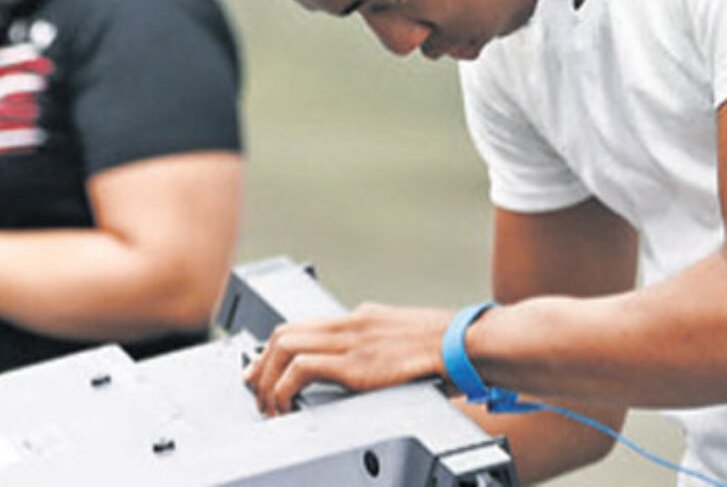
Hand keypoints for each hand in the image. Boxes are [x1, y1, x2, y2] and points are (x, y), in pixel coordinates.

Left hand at [242, 303, 452, 415]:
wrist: (470, 345)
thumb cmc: (450, 350)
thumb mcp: (405, 342)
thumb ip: (381, 350)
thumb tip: (374, 369)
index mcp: (361, 319)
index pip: (303, 325)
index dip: (275, 349)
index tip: (263, 369)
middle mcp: (350, 324)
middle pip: (285, 332)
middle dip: (261, 362)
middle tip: (256, 391)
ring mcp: (352, 342)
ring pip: (285, 345)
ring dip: (268, 377)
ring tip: (269, 405)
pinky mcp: (357, 365)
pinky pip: (302, 368)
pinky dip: (285, 387)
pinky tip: (288, 406)